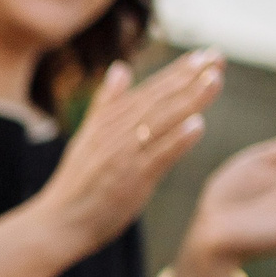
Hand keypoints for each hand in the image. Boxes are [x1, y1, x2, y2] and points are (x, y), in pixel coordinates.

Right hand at [29, 51, 225, 257]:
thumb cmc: (77, 185)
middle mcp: (115, 132)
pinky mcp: (129, 179)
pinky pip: (156, 156)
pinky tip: (198, 125)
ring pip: (160, 121)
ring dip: (189, 99)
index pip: (150, 90)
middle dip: (190, 77)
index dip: (178, 71)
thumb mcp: (88, 137)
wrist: (57, 223)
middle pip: (158, 99)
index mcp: (109, 121)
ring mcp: (123, 155)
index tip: (205, 54)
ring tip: (215, 79)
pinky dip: (176, 140)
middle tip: (218, 56)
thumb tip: (120, 68)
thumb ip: (106, 103)